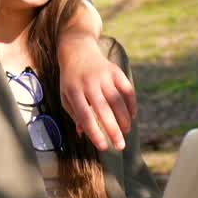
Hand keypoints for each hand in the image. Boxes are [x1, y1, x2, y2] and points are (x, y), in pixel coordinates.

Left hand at [58, 35, 136, 150]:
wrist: (77, 50)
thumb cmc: (71, 79)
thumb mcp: (66, 96)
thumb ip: (75, 115)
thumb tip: (83, 134)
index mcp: (74, 91)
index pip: (85, 117)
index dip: (95, 133)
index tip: (104, 147)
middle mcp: (89, 83)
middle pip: (104, 111)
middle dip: (113, 130)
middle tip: (120, 146)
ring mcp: (103, 75)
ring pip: (118, 101)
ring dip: (124, 119)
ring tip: (126, 132)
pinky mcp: (115, 70)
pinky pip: (127, 89)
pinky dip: (131, 103)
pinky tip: (132, 116)